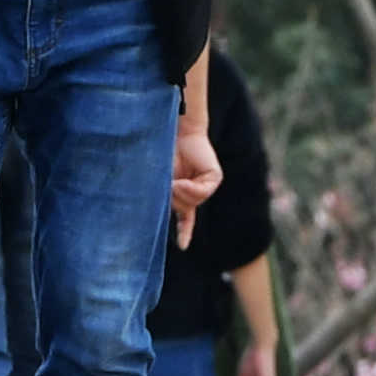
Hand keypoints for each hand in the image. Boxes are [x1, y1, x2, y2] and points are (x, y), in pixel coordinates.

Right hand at [171, 122, 221, 238]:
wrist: (174, 130)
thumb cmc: (163, 152)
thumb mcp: (161, 179)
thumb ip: (168, 194)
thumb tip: (175, 200)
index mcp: (184, 193)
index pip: (186, 217)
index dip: (184, 231)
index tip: (182, 246)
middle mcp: (197, 191)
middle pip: (185, 210)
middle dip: (173, 200)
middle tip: (167, 184)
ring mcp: (207, 184)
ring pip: (193, 202)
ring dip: (179, 194)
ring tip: (171, 180)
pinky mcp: (214, 177)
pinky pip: (202, 192)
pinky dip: (190, 188)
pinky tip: (180, 182)